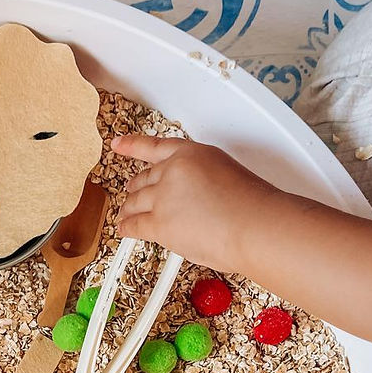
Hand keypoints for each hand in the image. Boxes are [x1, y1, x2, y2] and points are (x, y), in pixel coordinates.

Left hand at [112, 135, 280, 272]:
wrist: (253, 225)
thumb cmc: (251, 205)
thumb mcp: (226, 173)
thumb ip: (200, 180)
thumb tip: (192, 198)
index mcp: (192, 153)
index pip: (155, 147)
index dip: (132, 145)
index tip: (118, 144)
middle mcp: (173, 170)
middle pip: (143, 179)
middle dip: (138, 189)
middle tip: (133, 197)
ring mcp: (162, 196)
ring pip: (135, 202)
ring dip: (130, 209)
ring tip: (127, 215)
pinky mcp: (157, 222)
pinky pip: (133, 224)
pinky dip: (126, 228)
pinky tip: (124, 229)